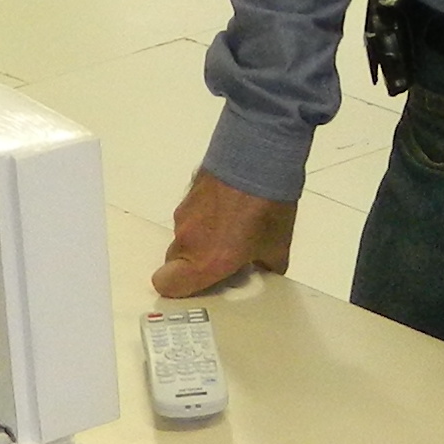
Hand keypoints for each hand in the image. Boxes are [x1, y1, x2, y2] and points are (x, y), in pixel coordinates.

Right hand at [154, 168, 295, 295]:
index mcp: (205, 260)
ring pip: (184, 237)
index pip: (166, 284)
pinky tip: (229, 208)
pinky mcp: (189, 194)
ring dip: (200, 239)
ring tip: (231, 228)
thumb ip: (267, 266)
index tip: (200, 285)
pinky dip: (204, 217)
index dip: (178, 288)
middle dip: (194, 265)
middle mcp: (188, 240)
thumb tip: (266, 270)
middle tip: (221, 259)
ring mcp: (185, 214)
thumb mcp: (277, 246)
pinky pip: (190, 215)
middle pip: (174, 262)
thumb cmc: (267, 206)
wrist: (259, 155)